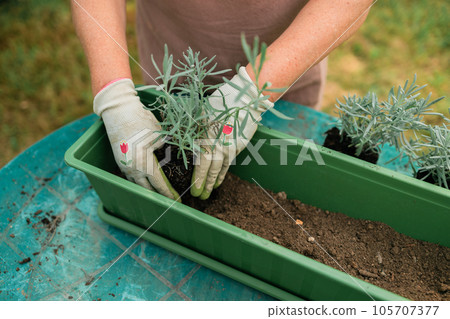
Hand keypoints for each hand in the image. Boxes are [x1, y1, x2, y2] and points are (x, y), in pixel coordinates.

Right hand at [94, 78, 179, 199]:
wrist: (118, 110)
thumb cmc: (142, 121)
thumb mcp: (160, 135)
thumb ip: (168, 150)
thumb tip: (175, 158)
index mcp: (144, 163)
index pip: (159, 184)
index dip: (169, 194)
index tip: (178, 201)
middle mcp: (132, 168)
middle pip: (147, 190)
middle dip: (159, 197)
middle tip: (170, 201)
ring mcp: (124, 166)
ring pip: (137, 185)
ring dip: (148, 190)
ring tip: (159, 194)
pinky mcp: (120, 161)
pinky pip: (131, 177)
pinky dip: (140, 182)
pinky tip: (146, 182)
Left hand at [190, 67, 272, 199]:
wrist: (246, 99)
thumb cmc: (220, 103)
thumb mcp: (202, 116)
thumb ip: (196, 133)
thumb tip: (189, 146)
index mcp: (208, 139)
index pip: (202, 166)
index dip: (198, 180)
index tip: (194, 191)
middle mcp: (220, 147)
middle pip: (212, 171)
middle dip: (206, 185)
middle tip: (201, 197)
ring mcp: (232, 147)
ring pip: (222, 168)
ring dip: (216, 181)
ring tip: (211, 190)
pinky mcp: (240, 145)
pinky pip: (230, 161)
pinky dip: (224, 171)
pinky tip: (221, 177)